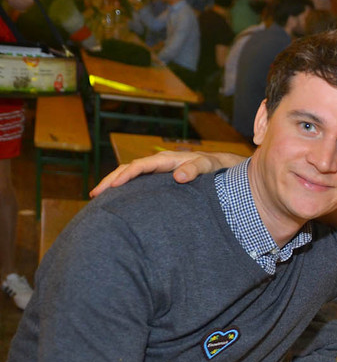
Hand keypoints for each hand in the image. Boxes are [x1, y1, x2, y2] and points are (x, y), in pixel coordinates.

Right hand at [90, 151, 242, 196]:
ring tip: (97, 198)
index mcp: (165, 160)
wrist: (219, 165)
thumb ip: (195, 169)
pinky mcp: (158, 180)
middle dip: (110, 180)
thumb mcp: (207, 166)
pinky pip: (137, 183)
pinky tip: (117, 201)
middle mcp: (157, 164)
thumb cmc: (213, 166)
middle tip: (94, 195)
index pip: (139, 166)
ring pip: (129, 175)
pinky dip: (124, 189)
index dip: (125, 176)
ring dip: (113, 184)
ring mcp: (156, 172)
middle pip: (127, 169)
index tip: (112, 187)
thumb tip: (178, 177)